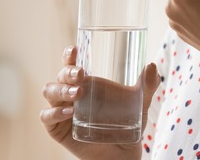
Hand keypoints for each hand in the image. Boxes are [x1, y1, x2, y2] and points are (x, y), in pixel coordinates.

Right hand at [40, 45, 159, 158]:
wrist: (122, 153)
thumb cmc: (127, 124)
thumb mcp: (140, 103)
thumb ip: (147, 86)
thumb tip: (152, 66)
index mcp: (86, 82)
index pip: (72, 64)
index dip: (69, 55)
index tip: (74, 49)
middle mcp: (71, 93)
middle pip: (60, 75)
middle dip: (67, 72)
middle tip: (81, 74)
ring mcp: (62, 110)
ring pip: (49, 92)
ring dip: (60, 90)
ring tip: (77, 94)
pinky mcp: (57, 129)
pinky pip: (47, 117)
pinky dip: (54, 112)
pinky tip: (69, 112)